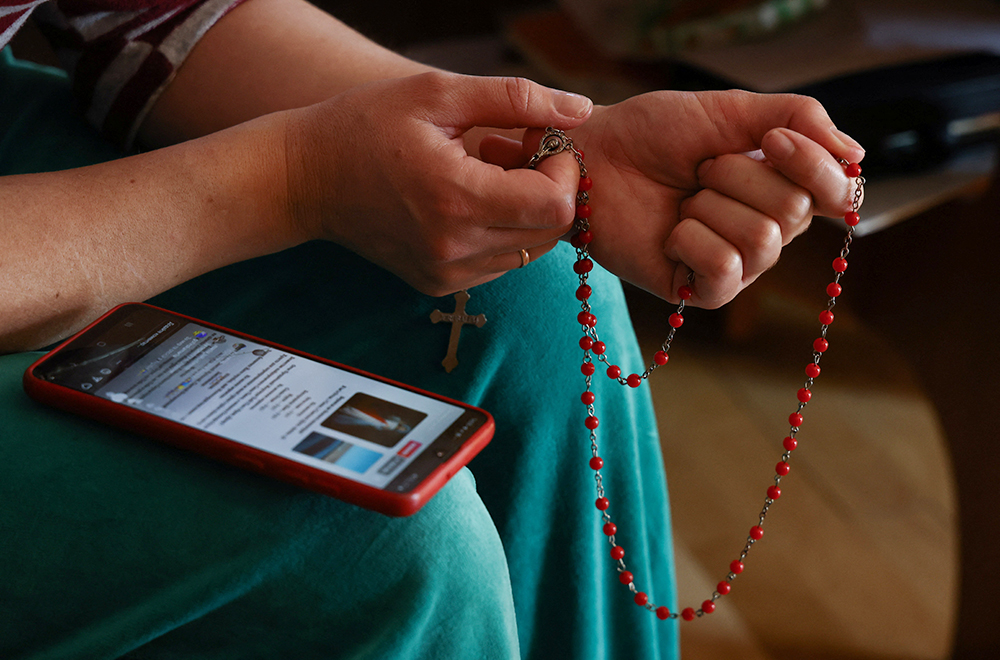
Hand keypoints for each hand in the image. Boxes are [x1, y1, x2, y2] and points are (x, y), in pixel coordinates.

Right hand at [283, 71, 593, 295]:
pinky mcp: (438, 285)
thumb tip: (582, 109)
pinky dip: (500, 230)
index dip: (565, 169)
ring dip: (525, 211)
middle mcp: (454, 249)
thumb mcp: (438, 93)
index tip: (539, 138)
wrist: (304, 179)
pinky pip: (499, 261)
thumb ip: (516, 98)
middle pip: (550, 232)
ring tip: (485, 174)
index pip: (556, 205)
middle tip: (513, 152)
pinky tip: (468, 199)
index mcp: (456, 198)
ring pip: (529, 250)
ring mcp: (445, 274)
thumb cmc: (366, 124)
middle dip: (549, 188)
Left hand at [481, 90, 864, 306]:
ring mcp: (737, 265)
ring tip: (683, 199)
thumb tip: (857, 156)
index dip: (813, 165)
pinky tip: (671, 232)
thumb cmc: (656, 133)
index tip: (771, 140)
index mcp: (783, 186)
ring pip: (762, 242)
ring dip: (711, 206)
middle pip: (795, 213)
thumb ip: (800, 119)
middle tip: (699, 170)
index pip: (838, 190)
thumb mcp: (733, 110)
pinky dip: (691, 239)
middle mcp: (768, 230)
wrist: (596, 157)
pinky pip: (724, 269)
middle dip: (739, 177)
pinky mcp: (701, 291)